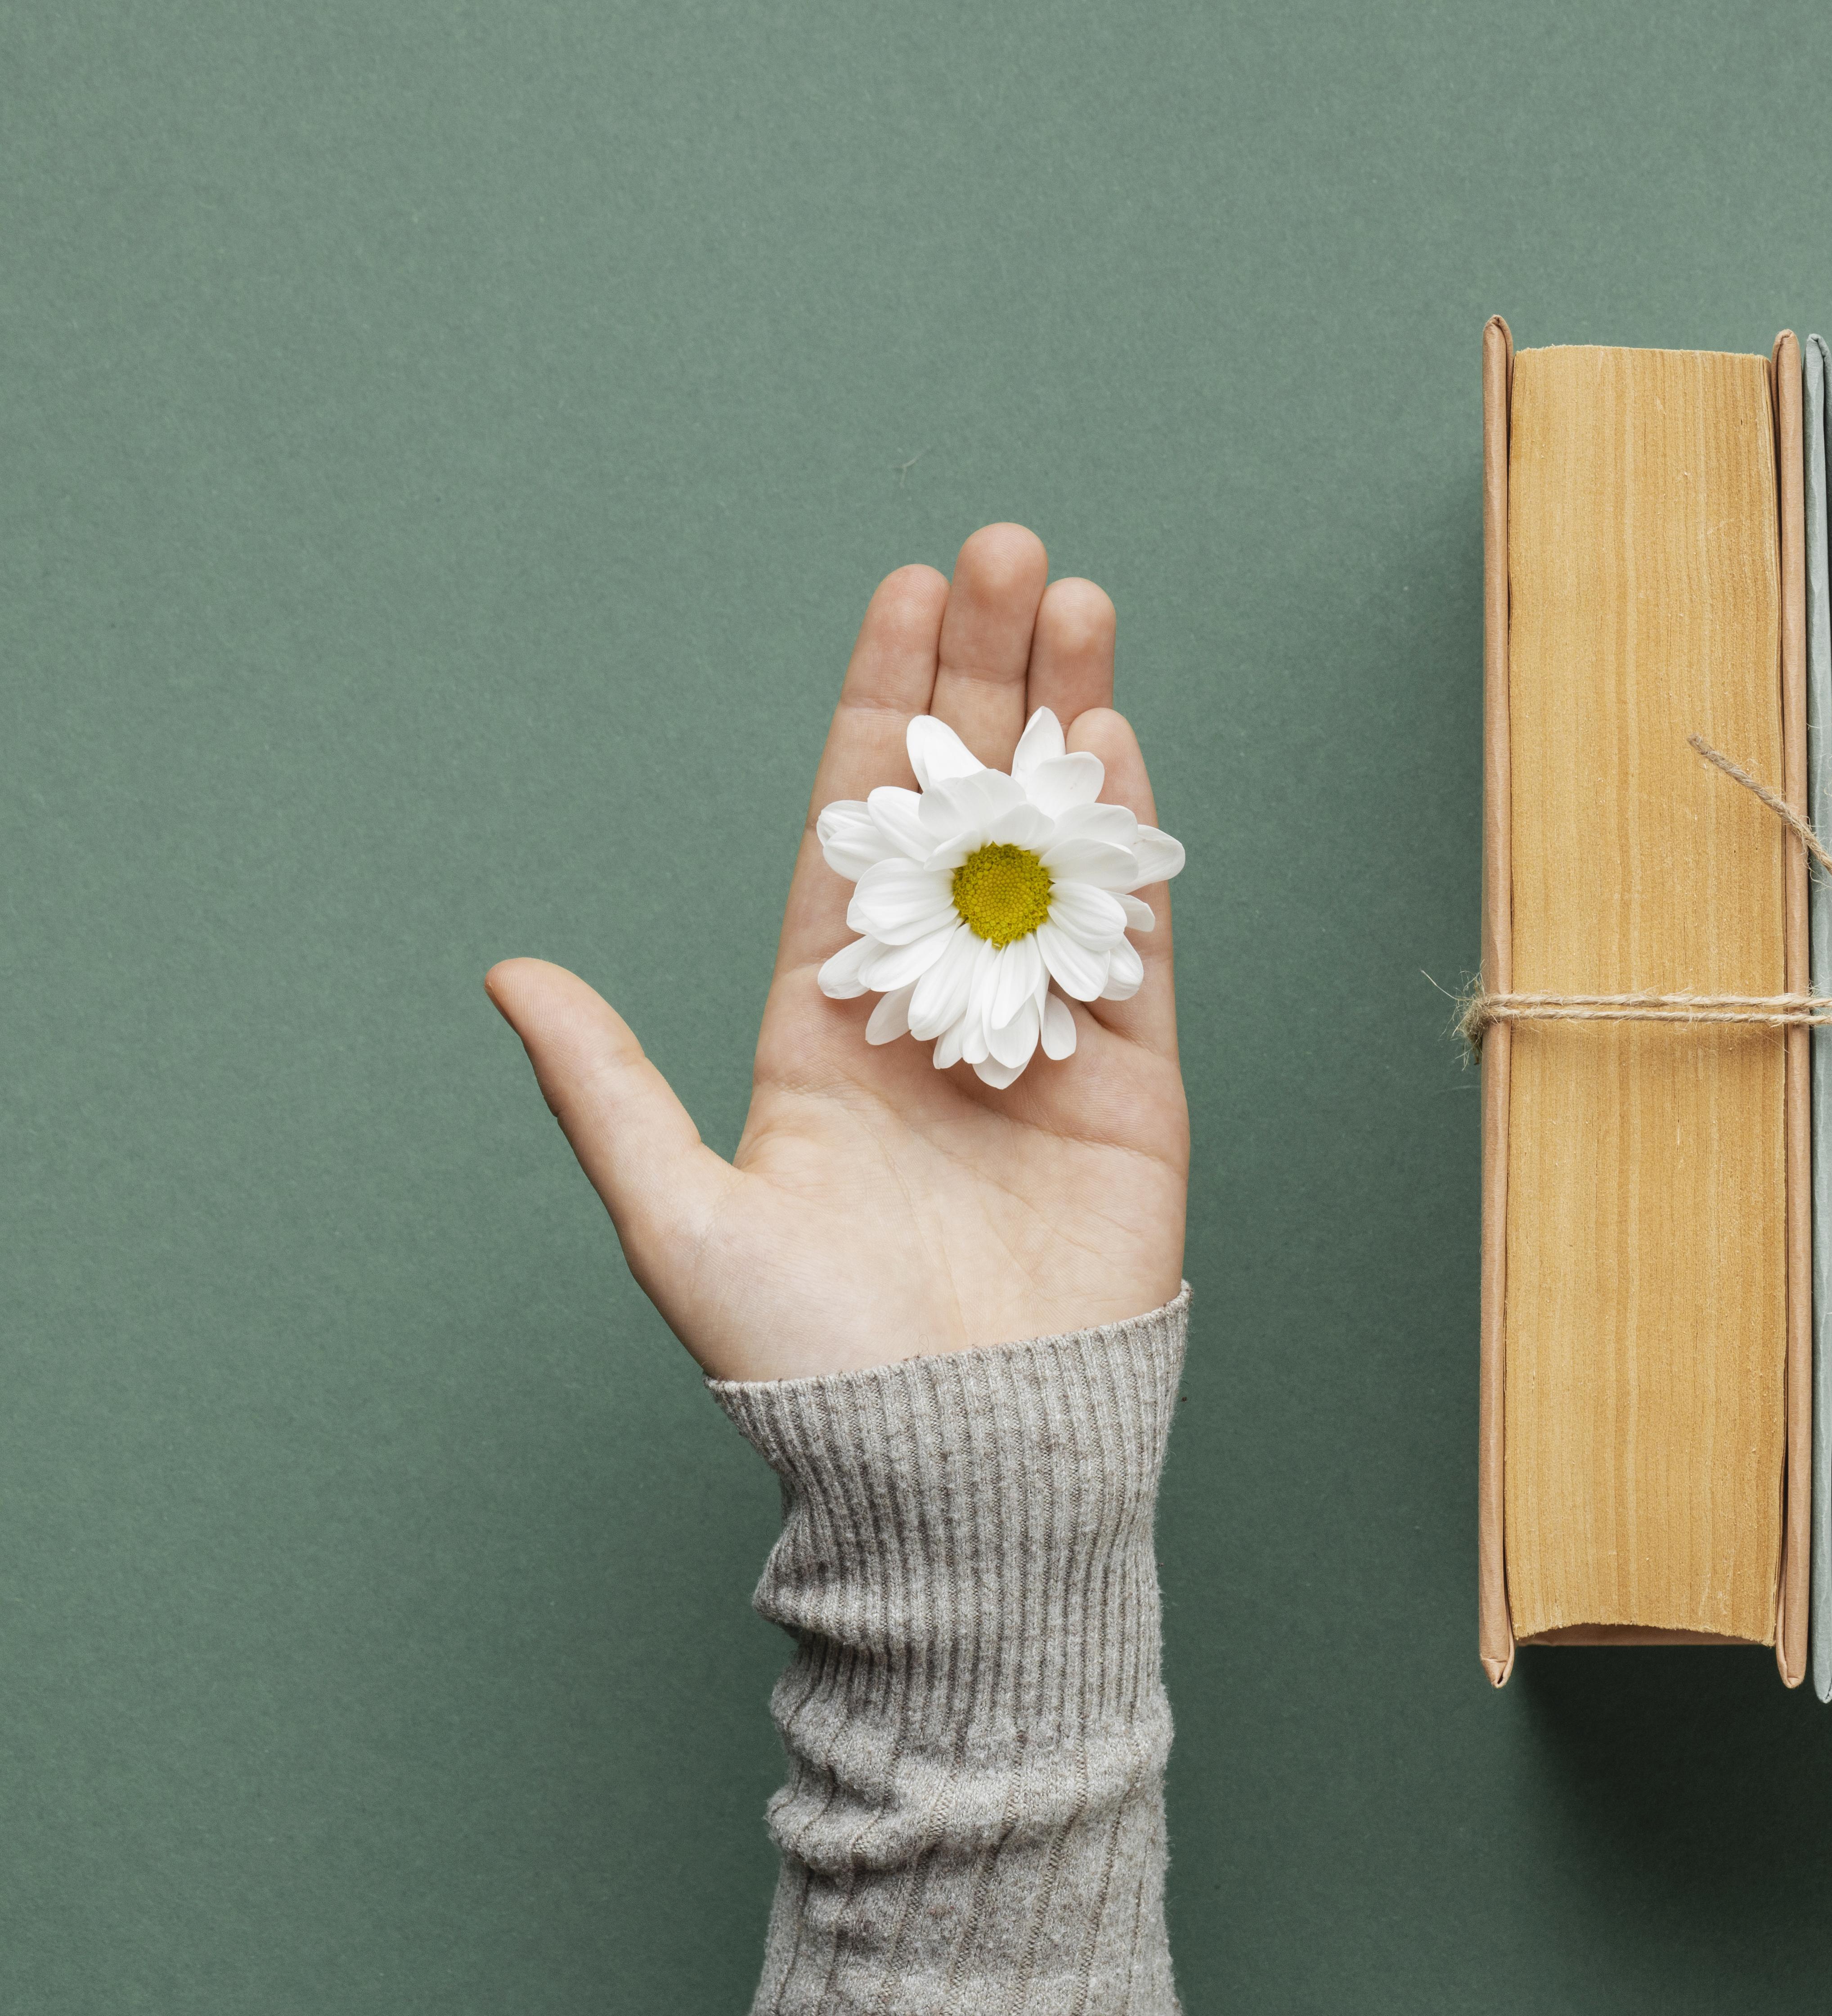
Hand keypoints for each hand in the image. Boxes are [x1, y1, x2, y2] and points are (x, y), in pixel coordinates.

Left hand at [488, 525, 1185, 1381]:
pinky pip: (1129, 934)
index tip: (905, 594)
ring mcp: (1041, 1027)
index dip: (882, 703)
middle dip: (987, 673)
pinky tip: (1116, 742)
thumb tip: (509, 974)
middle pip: (965, 799)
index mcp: (829, 1015)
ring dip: (1067, 719)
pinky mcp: (1130, 1077)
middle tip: (1007, 553)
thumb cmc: (809, 1356)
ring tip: (1081, 603)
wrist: (956, 1456)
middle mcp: (937, 998)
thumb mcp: (680, 1215)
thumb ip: (606, 1087)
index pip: (857, 819)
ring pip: (1056, 839)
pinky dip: (1127, 839)